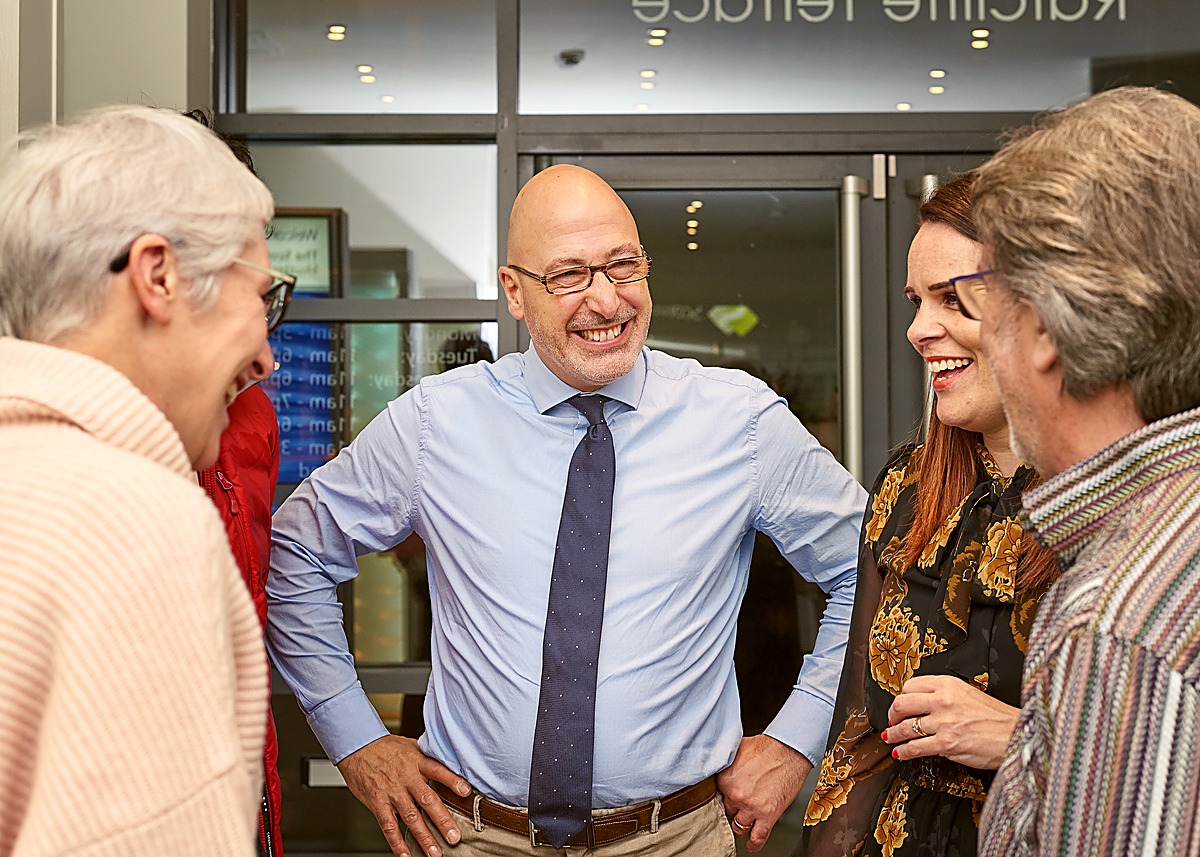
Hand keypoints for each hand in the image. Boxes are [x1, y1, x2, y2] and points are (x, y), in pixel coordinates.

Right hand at [336, 735, 470, 856]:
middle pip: (427, 800)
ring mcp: (392, 792)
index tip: (467, 792)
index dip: (453, 781)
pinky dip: (397, 843)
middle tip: (454, 837)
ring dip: (423, 837)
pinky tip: (405, 855)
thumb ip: (428, 756)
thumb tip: (450, 761)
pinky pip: (388, 826)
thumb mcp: (411, 745)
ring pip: (410, 817)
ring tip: (434, 852)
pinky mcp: (378, 803)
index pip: (438, 770)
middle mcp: (406, 778)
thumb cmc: (385, 748)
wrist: (357, 747)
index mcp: (417, 761)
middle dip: (442, 820)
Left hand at [717, 734, 812, 852]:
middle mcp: (737, 796)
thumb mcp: (737, 748)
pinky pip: (758, 837)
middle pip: (728, 811)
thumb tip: (718, 761)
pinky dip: (754, 844)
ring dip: (740, 826)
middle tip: (737, 807)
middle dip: (732, 809)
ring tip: (741, 824)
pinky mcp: (769, 816)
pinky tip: (751, 845)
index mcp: (726, 780)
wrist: (790, 750)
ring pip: (739, 826)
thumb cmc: (767, 747)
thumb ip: (725, 760)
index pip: (718, 795)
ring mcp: (752, 808)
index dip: (725, 795)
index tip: (729, 795)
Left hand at [883, 674, 1018, 769]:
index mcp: (948, 685)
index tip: (899, 705)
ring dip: (893, 735)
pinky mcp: (946, 744)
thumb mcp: (969, 694)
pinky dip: (903, 752)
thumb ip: (945, 695)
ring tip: (890, 737)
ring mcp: (943, 723)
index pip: (910, 686)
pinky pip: (915, 747)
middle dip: (891, 715)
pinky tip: (900, 753)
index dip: (901, 697)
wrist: (1016, 735)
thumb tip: (922, 703)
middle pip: (902, 704)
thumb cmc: (997, 718)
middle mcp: (943, 701)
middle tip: (891, 721)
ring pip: (905, 727)